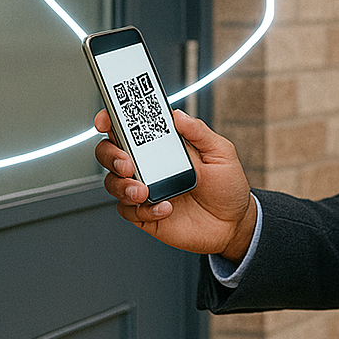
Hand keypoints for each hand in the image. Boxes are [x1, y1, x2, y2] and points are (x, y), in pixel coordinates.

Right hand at [94, 108, 257, 261]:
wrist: (232, 223)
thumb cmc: (226, 185)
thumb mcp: (221, 152)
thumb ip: (199, 132)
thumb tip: (177, 116)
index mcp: (163, 144)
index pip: (129, 126)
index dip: (111, 118)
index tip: (106, 119)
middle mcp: (148, 164)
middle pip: (109, 152)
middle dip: (111, 155)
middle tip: (127, 163)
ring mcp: (144, 188)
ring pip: (113, 182)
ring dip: (123, 186)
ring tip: (144, 191)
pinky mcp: (145, 214)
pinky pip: (129, 210)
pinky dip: (144, 210)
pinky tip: (165, 208)